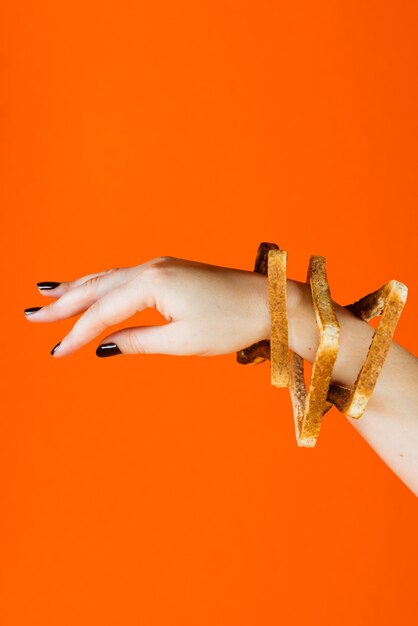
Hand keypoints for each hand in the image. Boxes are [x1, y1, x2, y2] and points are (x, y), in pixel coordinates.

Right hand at [24, 256, 273, 357]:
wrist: (267, 302)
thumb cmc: (231, 322)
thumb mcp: (182, 341)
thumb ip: (138, 341)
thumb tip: (103, 347)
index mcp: (152, 283)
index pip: (103, 312)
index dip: (76, 333)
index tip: (56, 351)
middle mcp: (151, 268)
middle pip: (97, 287)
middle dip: (64, 304)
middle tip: (31, 314)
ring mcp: (160, 266)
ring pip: (108, 278)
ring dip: (79, 289)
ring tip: (49, 295)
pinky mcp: (169, 271)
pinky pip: (125, 277)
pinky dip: (103, 285)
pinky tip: (92, 289)